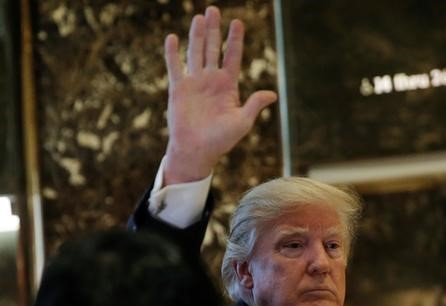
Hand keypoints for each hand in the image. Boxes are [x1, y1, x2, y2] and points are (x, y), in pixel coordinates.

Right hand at [162, 6, 276, 184]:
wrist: (196, 152)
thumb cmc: (220, 141)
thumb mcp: (242, 123)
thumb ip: (254, 106)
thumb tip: (272, 94)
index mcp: (228, 86)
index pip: (232, 57)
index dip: (235, 40)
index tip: (237, 23)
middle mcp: (211, 80)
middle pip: (213, 49)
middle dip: (214, 29)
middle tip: (213, 9)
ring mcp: (194, 83)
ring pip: (195, 53)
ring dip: (197, 35)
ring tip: (199, 17)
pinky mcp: (178, 89)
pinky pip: (175, 67)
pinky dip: (173, 53)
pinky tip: (172, 38)